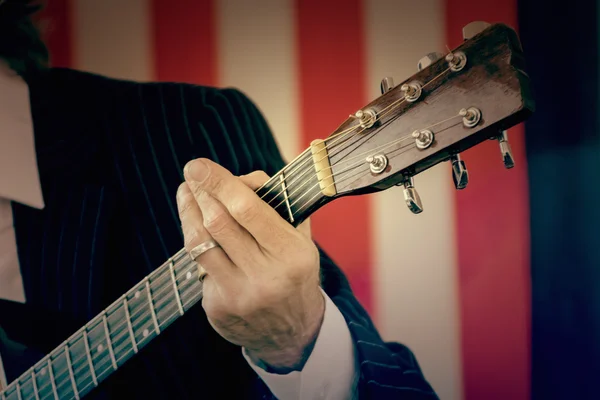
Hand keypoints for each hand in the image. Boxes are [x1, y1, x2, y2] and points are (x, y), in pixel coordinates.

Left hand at [177, 158, 324, 371]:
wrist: (292, 333)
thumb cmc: (294, 271)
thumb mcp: (300, 238)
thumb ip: (276, 204)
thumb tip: (237, 178)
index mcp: (292, 254)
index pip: (249, 210)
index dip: (219, 183)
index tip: (200, 165)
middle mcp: (265, 276)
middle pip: (218, 223)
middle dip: (201, 192)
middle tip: (192, 172)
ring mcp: (239, 295)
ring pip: (199, 244)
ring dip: (189, 213)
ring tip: (187, 194)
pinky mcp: (217, 309)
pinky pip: (199, 267)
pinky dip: (199, 246)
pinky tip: (202, 235)